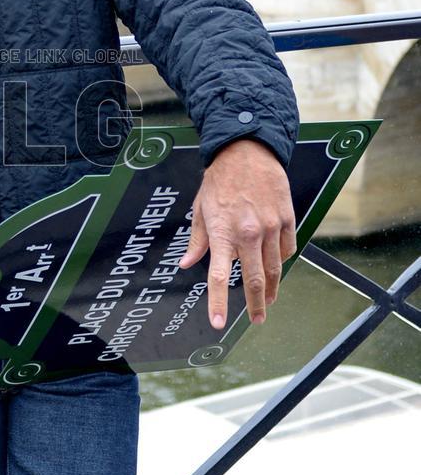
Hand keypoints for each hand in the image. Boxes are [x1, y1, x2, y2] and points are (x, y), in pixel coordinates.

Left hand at [179, 139, 295, 329]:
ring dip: (272, 289)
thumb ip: (197, 240)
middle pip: (255, 280)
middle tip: (257, 320)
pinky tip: (277, 266)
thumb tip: (186, 263)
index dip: (218, 303)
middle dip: (256, 304)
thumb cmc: (219, 180)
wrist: (247, 151)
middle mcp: (248, 233)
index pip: (218, 276)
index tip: (218, 323)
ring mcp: (270, 227)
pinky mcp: (287, 219)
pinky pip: (287, 250)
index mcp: (222, 232)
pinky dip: (282, 261)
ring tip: (269, 301)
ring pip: (275, 268)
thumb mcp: (200, 209)